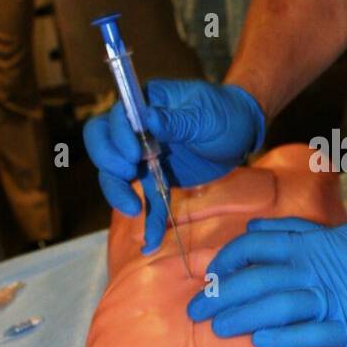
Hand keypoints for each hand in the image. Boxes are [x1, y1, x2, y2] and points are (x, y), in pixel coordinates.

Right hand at [83, 79, 265, 251]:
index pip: (115, 118)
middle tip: (127, 174)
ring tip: (133, 210)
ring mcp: (144, 155)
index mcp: (145, 105)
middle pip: (103, 146)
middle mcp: (136, 129)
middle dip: (108, 163)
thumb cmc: (224, 114)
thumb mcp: (205, 116)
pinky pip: (146, 198)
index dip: (117, 136)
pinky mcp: (157, 178)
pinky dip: (149, 220)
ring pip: (116, 175)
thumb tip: (147, 119)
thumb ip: (176, 121)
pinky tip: (152, 241)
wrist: (242, 131)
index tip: (135, 154)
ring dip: (118, 193)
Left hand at [187, 218, 346, 346]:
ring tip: (218, 329)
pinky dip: (283, 337)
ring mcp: (331, 300)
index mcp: (310, 244)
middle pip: (256, 280)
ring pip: (276, 306)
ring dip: (242, 317)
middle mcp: (314, 270)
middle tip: (195, 312)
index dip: (226, 261)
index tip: (209, 276)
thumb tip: (253, 230)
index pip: (255, 246)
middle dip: (220, 296)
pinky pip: (310, 333)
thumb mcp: (336, 233)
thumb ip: (293, 232)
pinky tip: (260, 342)